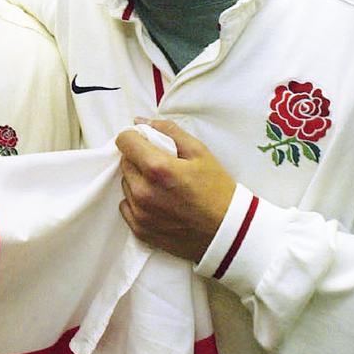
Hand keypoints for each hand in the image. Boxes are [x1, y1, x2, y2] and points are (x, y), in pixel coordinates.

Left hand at [115, 117, 235, 262]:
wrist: (228, 232)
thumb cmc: (217, 189)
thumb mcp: (199, 152)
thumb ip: (168, 131)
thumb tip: (140, 122)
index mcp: (157, 168)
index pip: (124, 141)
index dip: (135, 138)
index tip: (147, 143)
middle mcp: (143, 192)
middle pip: (125, 162)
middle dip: (139, 159)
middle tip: (162, 166)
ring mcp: (140, 213)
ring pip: (126, 184)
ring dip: (138, 180)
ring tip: (163, 186)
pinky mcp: (140, 230)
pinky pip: (127, 206)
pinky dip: (137, 202)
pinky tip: (159, 202)